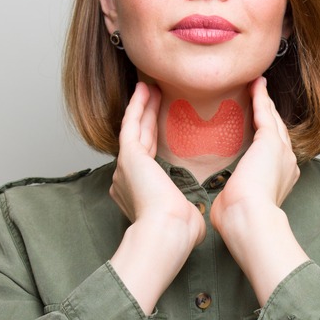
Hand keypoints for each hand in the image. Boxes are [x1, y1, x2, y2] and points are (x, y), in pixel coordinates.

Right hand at [109, 82, 205, 313]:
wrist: (167, 232)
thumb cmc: (179, 232)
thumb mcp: (186, 218)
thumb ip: (186, 210)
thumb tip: (193, 213)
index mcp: (139, 192)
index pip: (147, 159)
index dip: (153, 138)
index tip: (160, 124)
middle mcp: (127, 177)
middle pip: (139, 139)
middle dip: (146, 117)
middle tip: (154, 96)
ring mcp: (126, 166)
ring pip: (135, 128)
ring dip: (141, 106)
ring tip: (148, 87)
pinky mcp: (129, 156)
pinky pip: (131, 124)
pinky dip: (137, 106)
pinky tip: (144, 89)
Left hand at [210, 77, 299, 226]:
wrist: (249, 219)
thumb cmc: (239, 220)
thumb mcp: (236, 205)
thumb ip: (233, 196)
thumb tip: (224, 201)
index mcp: (279, 180)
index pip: (273, 152)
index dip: (266, 136)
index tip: (260, 126)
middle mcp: (286, 164)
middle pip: (278, 131)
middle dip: (269, 113)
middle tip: (261, 96)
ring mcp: (282, 152)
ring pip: (273, 120)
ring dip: (265, 101)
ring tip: (258, 85)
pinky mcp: (271, 142)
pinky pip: (265, 113)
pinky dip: (260, 97)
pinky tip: (255, 85)